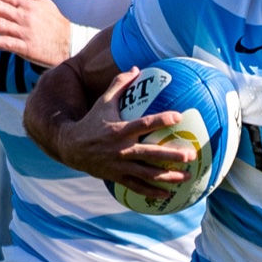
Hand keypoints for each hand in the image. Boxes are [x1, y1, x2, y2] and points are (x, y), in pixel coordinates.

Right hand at [51, 68, 197, 200]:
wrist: (71, 147)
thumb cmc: (91, 122)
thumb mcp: (103, 102)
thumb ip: (120, 84)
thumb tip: (136, 67)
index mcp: (120, 130)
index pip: (144, 124)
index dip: (162, 120)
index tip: (179, 116)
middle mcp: (121, 149)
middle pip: (150, 154)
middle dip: (171, 155)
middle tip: (190, 155)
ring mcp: (119, 165)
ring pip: (147, 174)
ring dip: (167, 177)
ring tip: (186, 177)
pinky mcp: (117, 177)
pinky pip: (137, 187)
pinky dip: (152, 192)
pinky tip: (168, 194)